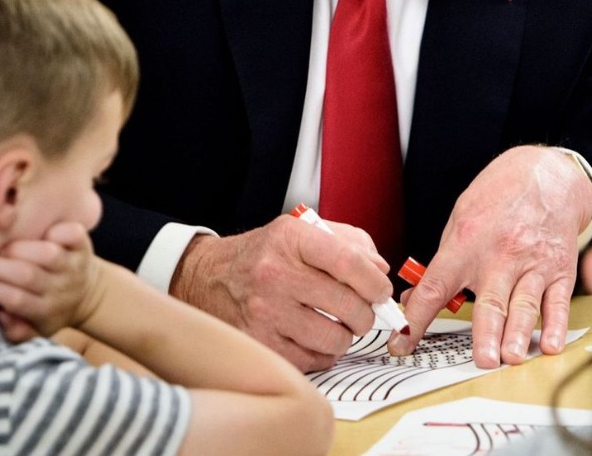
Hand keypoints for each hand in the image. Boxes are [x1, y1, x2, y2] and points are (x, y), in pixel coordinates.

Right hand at [0, 221, 98, 341]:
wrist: (88, 294)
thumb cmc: (50, 311)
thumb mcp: (34, 330)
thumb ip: (14, 330)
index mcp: (45, 310)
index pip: (18, 300)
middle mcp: (60, 287)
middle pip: (29, 276)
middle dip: (1, 268)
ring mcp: (73, 265)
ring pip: (48, 254)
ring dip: (21, 249)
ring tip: (6, 250)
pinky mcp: (83, 245)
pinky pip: (73, 234)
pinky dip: (58, 231)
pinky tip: (42, 234)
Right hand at [172, 212, 391, 371]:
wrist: (208, 277)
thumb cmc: (264, 254)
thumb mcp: (301, 231)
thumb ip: (347, 242)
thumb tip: (380, 269)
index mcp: (291, 239)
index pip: (347, 261)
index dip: (374, 281)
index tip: (382, 290)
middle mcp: (276, 275)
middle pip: (346, 304)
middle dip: (365, 313)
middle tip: (362, 311)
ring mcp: (265, 314)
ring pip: (332, 338)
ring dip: (345, 336)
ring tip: (337, 325)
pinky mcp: (259, 345)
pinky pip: (312, 361)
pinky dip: (322, 354)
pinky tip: (315, 338)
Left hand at [393, 145, 591, 369]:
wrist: (546, 173)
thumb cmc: (499, 196)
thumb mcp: (460, 219)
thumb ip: (441, 262)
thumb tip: (414, 300)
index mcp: (467, 243)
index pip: (436, 286)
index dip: (416, 318)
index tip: (401, 345)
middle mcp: (501, 254)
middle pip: (491, 301)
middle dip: (487, 333)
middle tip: (483, 360)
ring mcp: (533, 263)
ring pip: (525, 305)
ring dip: (519, 334)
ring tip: (512, 357)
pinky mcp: (560, 270)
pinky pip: (558, 302)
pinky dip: (557, 326)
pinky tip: (552, 345)